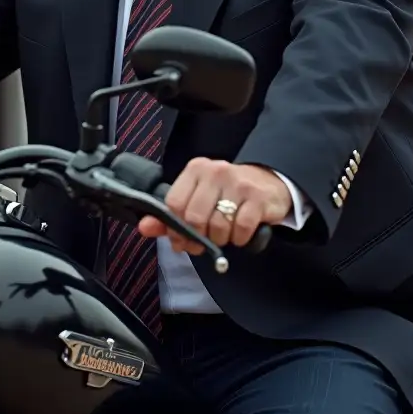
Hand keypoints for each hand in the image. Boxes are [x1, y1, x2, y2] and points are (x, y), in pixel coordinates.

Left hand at [138, 158, 291, 254]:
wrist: (268, 183)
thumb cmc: (227, 193)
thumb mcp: (197, 198)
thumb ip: (169, 215)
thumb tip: (144, 227)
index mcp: (196, 169)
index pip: (174, 203)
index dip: (174, 229)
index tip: (181, 239)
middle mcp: (216, 171)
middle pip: (194, 217)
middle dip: (197, 239)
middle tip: (203, 244)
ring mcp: (238, 183)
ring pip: (217, 226)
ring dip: (220, 239)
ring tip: (224, 234)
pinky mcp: (258, 198)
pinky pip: (240, 230)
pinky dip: (239, 239)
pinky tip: (240, 233)